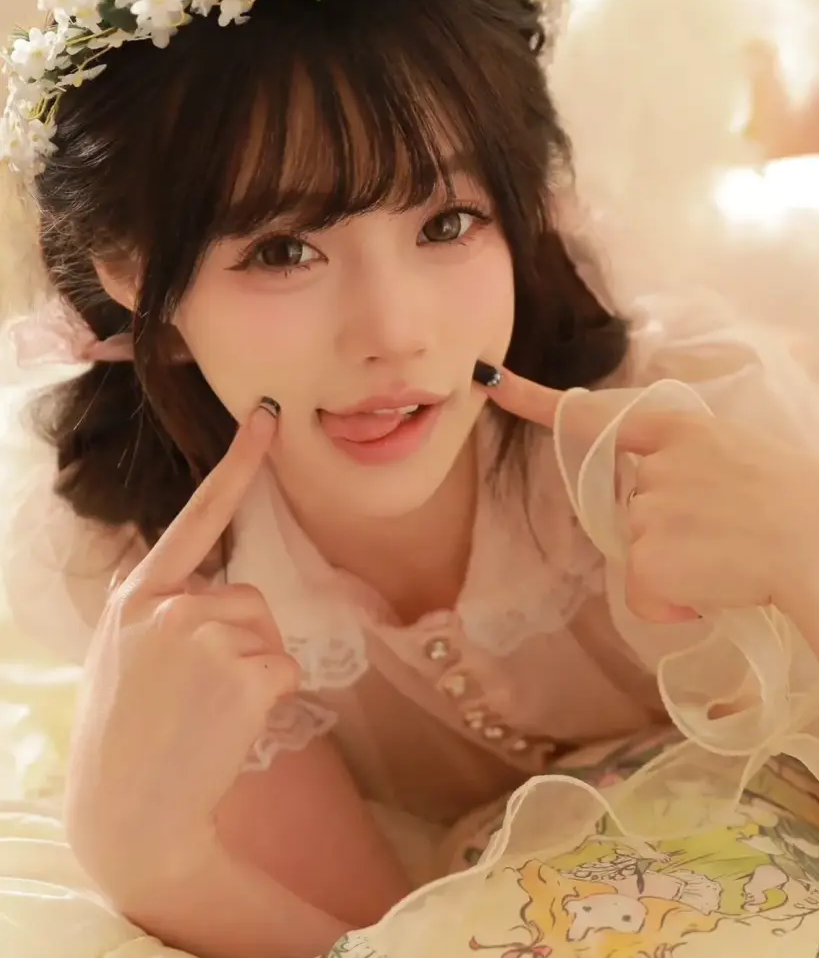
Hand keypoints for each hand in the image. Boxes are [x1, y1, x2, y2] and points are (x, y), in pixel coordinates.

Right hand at [64, 404, 299, 899]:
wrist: (128, 816)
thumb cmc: (126, 735)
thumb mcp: (121, 652)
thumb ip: (157, 608)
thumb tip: (200, 580)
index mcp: (137, 596)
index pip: (196, 516)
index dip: (236, 464)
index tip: (267, 415)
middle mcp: (171, 607)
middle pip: (245, 595)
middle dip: (239, 639)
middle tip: (197, 697)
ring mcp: (208, 639)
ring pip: (267, 631)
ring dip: (254, 669)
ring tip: (207, 714)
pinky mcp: (246, 675)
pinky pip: (284, 669)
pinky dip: (270, 699)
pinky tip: (230, 729)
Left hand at [488, 366, 818, 643]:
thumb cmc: (806, 510)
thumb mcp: (743, 463)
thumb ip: (691, 472)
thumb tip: (656, 515)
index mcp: (684, 430)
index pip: (598, 414)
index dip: (536, 400)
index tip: (489, 381)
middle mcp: (656, 462)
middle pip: (633, 515)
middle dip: (668, 540)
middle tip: (729, 540)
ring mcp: (650, 506)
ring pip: (641, 560)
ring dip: (679, 578)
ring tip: (733, 563)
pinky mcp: (648, 556)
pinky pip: (646, 600)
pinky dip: (677, 609)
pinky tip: (717, 593)